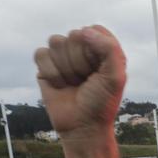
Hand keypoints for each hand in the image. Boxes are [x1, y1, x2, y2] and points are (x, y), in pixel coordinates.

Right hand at [33, 25, 125, 143]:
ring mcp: (63, 56)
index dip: (95, 50)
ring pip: (56, 42)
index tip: (100, 70)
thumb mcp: (116, 76)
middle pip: (73, 35)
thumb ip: (109, 49)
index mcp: (102, 48)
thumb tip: (83, 31)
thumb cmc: (101, 102)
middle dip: (80, 62)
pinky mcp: (46, 65)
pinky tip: (59, 85)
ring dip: (66, 68)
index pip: (94, 30)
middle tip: (86, 81)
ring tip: (74, 83)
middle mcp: (82, 49)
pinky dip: (51, 72)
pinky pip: (41, 54)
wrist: (82, 127)